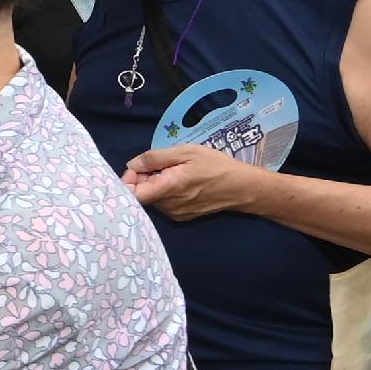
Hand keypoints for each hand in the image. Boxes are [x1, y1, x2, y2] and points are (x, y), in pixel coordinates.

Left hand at [123, 145, 261, 221]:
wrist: (242, 188)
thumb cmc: (215, 165)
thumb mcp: (186, 152)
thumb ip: (156, 158)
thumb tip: (132, 164)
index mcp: (168, 188)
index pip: (133, 194)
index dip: (128, 181)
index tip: (137, 167)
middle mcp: (168, 206)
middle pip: (141, 195)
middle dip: (143, 179)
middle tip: (160, 165)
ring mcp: (175, 214)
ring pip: (152, 199)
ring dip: (154, 185)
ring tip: (173, 172)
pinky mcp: (182, 217)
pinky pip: (163, 204)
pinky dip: (165, 192)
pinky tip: (180, 182)